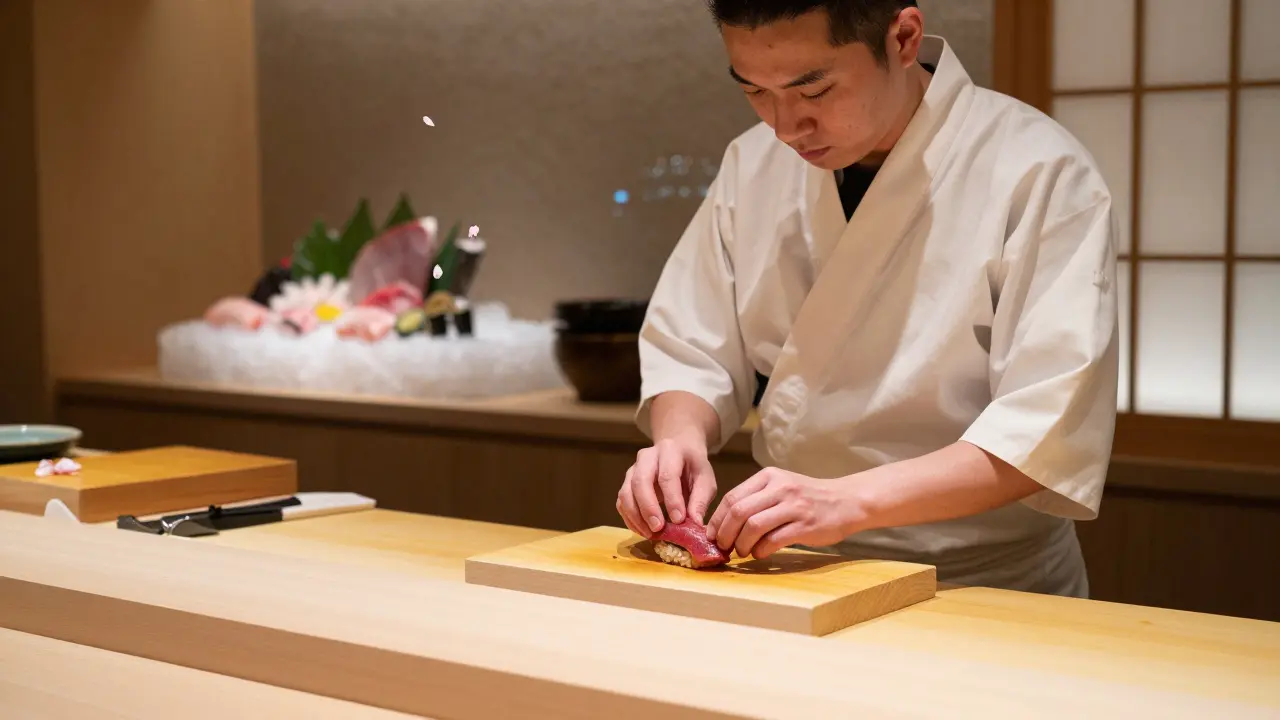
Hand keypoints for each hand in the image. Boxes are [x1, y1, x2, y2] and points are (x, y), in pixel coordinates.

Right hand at [617, 437, 716, 538]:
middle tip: (658, 528)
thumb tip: (695, 523)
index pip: (667, 475)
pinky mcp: (626, 483)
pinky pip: (621, 502)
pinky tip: (643, 531)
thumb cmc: (693, 469)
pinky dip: (630, 519)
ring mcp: (633, 469)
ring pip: (626, 492)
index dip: (672, 499)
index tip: (679, 520)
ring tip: (650, 534)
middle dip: (648, 508)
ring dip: (636, 516)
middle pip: (640, 481)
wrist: (679, 454)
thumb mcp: (705, 480)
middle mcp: (647, 457)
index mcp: (670, 451)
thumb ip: (700, 500)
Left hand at [705, 467, 858, 559]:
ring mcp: (793, 506)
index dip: (717, 519)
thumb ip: (757, 499)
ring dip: (741, 544)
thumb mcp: (781, 487)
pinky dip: (761, 551)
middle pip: (738, 512)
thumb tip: (724, 524)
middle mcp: (780, 488)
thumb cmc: (809, 497)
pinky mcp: (805, 525)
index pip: (732, 497)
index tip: (711, 535)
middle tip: (723, 547)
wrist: (847, 501)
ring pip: (753, 526)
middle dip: (725, 533)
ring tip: (742, 552)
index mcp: (769, 477)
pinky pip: (773, 541)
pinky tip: (761, 554)